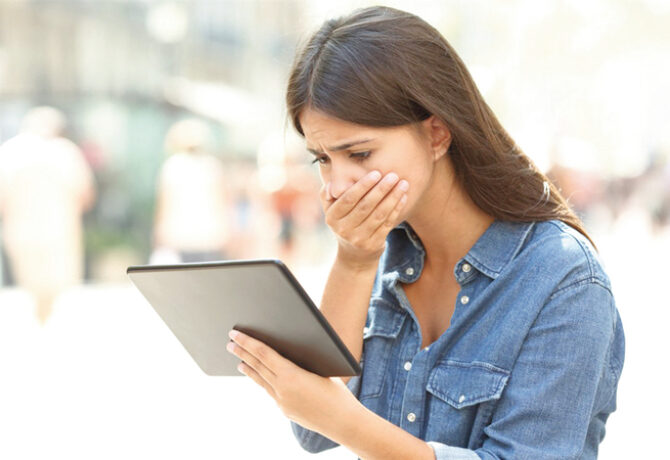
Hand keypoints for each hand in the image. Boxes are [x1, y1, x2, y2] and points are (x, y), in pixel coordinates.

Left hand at [226, 329, 360, 435]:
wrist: (344, 422)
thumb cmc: (338, 392)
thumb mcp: (321, 369)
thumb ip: (300, 362)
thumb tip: (287, 352)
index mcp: (290, 376)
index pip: (263, 353)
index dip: (248, 342)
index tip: (236, 333)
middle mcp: (282, 390)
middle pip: (258, 366)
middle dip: (242, 352)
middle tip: (230, 342)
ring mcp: (282, 402)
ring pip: (261, 380)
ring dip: (249, 368)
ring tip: (238, 360)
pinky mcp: (286, 411)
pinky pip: (270, 391)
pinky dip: (262, 381)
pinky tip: (259, 377)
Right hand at [320, 170, 408, 267]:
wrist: (354, 255)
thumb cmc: (344, 222)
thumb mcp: (330, 210)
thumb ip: (327, 194)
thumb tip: (331, 185)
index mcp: (332, 218)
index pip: (348, 199)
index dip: (363, 186)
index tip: (376, 173)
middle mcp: (344, 230)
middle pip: (365, 206)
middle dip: (381, 189)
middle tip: (393, 175)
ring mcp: (359, 239)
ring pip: (379, 215)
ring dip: (392, 198)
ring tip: (403, 184)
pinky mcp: (374, 244)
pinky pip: (387, 224)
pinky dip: (396, 209)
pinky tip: (403, 197)